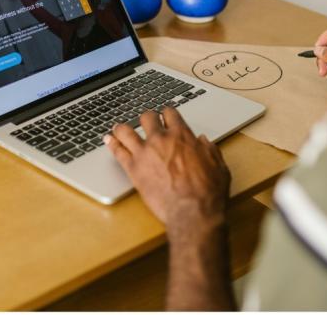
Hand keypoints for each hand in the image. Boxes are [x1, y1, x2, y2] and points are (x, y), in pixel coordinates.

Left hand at [103, 108, 230, 238]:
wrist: (192, 211)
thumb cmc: (207, 192)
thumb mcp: (218, 166)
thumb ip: (209, 150)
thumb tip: (203, 141)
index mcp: (182, 136)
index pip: (170, 113)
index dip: (167, 113)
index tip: (165, 116)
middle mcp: (161, 139)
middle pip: (147, 118)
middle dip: (147, 118)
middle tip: (146, 122)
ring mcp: (145, 153)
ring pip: (126, 130)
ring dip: (123, 128)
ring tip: (119, 128)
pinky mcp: (133, 169)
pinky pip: (118, 151)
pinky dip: (112, 143)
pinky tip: (108, 140)